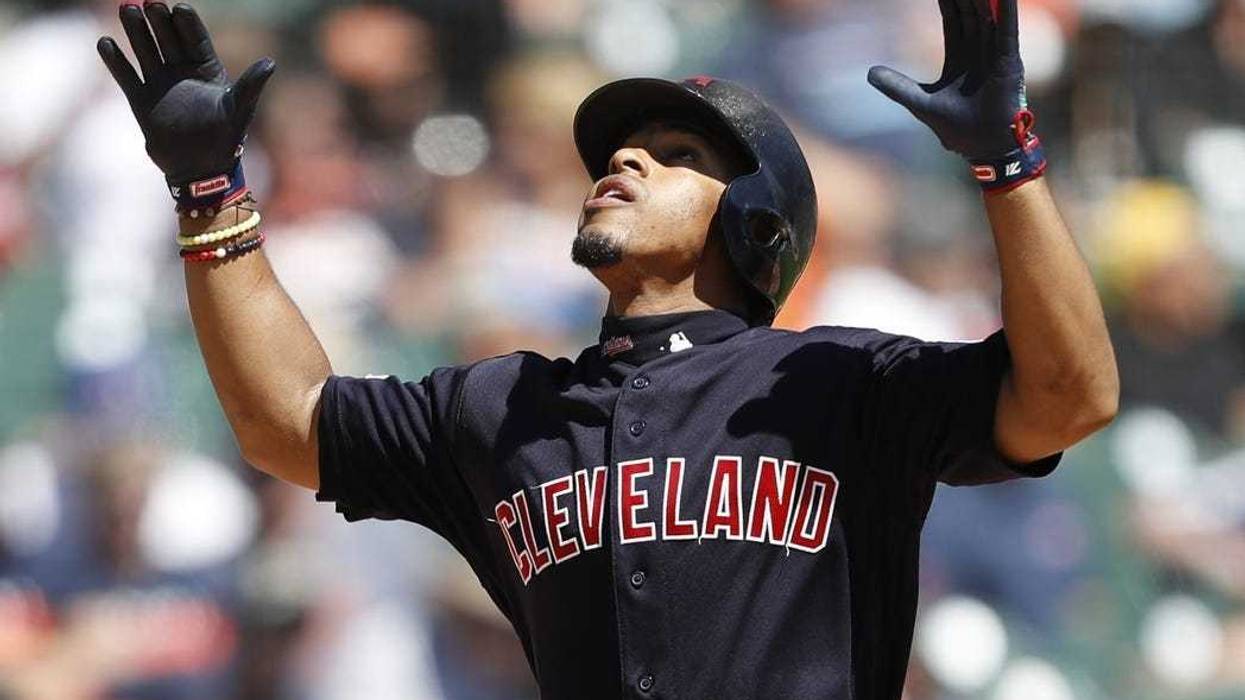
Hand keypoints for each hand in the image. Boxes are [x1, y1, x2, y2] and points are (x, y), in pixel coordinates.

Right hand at [97, 2, 273, 192]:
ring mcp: (161, 85)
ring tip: (126, 9)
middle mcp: (183, 73)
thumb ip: (251, 85)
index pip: (196, 41)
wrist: (200, 170)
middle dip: (160, 22)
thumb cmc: (224, 139)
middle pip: (169, 40)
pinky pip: (127, 77)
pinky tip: (104, 43)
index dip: (188, 24)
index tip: (180, 7)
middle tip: (150, 2)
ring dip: (137, 32)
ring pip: (146, 52)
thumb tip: (270, 63)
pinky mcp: (142, 101)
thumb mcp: (239, 109)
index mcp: (208, 72)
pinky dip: (116, 61)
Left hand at [868, 0, 1028, 160]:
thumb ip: (897, 86)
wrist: (981, 147)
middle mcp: (980, 52)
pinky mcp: (1008, 60)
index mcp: (962, 58)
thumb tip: (870, 73)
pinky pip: (1006, 28)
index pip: (955, 20)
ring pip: (987, 15)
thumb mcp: (919, 102)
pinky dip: (1005, 9)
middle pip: (970, 12)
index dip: (949, 0)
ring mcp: (995, 54)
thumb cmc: (955, 128)